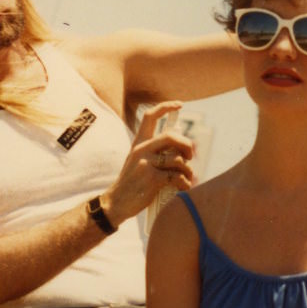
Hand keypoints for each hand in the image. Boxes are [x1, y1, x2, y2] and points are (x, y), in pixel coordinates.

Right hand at [103, 101, 194, 225]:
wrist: (116, 203)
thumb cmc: (134, 183)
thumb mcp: (139, 162)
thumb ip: (157, 152)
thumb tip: (185, 149)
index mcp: (138, 143)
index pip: (150, 116)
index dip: (166, 106)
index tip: (180, 104)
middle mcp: (141, 150)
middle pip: (171, 136)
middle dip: (187, 145)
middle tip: (190, 156)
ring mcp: (145, 164)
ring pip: (177, 159)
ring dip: (188, 170)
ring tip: (186, 177)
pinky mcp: (151, 179)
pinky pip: (176, 176)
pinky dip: (184, 182)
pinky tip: (183, 186)